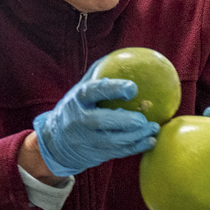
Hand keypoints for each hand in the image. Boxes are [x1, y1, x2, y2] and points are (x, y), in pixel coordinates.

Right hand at [31, 73, 158, 177]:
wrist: (56, 143)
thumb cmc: (75, 109)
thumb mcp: (79, 91)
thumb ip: (98, 75)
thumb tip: (124, 55)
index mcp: (78, 99)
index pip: (93, 91)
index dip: (112, 89)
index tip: (133, 88)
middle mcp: (80, 120)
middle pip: (101, 121)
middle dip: (125, 121)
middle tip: (144, 119)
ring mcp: (86, 139)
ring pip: (112, 141)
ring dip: (136, 136)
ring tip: (154, 128)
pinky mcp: (95, 154)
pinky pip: (118, 152)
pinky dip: (136, 147)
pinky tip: (150, 141)